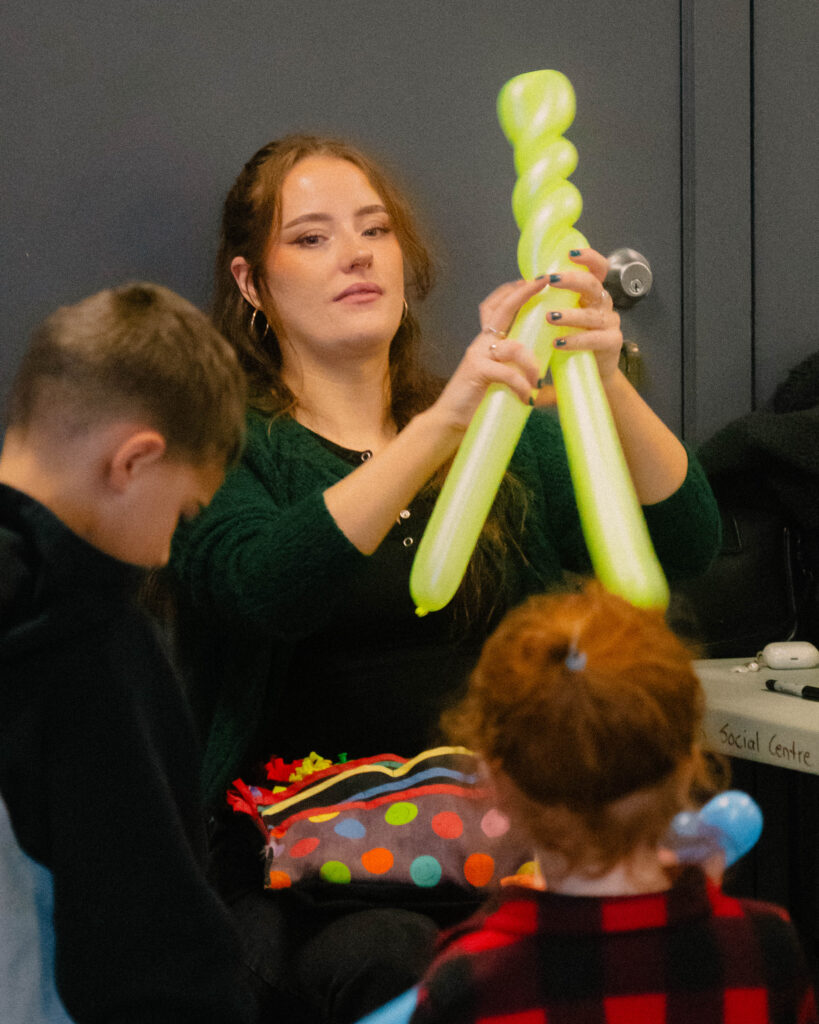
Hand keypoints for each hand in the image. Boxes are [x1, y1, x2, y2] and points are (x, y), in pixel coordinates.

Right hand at [432, 276, 547, 431]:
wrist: (450, 422)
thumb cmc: (477, 402)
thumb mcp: (501, 382)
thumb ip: (518, 374)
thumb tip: (549, 380)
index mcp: (487, 342)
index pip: (496, 307)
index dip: (513, 291)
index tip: (533, 279)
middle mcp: (481, 343)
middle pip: (501, 309)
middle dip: (523, 293)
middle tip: (543, 281)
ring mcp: (477, 355)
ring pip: (513, 347)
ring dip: (531, 364)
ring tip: (537, 382)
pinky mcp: (477, 371)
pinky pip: (507, 372)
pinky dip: (521, 385)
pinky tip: (526, 399)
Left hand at [539, 248, 621, 389]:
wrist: (592, 371)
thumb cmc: (572, 340)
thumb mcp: (561, 317)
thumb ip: (550, 301)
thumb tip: (522, 286)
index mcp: (591, 294)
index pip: (598, 268)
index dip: (589, 258)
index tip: (570, 253)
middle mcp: (603, 304)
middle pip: (593, 285)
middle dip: (572, 280)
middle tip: (551, 280)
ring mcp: (610, 323)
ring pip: (591, 314)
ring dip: (569, 315)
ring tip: (550, 317)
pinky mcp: (612, 343)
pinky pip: (594, 339)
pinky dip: (575, 340)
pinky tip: (559, 343)